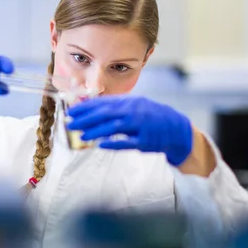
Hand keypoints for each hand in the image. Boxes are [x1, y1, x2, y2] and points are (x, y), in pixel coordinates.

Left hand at [67, 96, 192, 165]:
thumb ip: (116, 107)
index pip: (104, 103)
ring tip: (82, 136)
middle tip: (70, 123)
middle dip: (86, 119)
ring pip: (114, 127)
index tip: (72, 112)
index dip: (86, 108)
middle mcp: (135, 111)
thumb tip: (93, 109)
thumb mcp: (135, 106)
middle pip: (106, 114)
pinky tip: (101, 145)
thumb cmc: (151, 117)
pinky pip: (127, 143)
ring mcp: (141, 126)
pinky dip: (114, 143)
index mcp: (130, 102)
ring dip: (96, 131)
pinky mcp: (146, 142)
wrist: (177, 128)